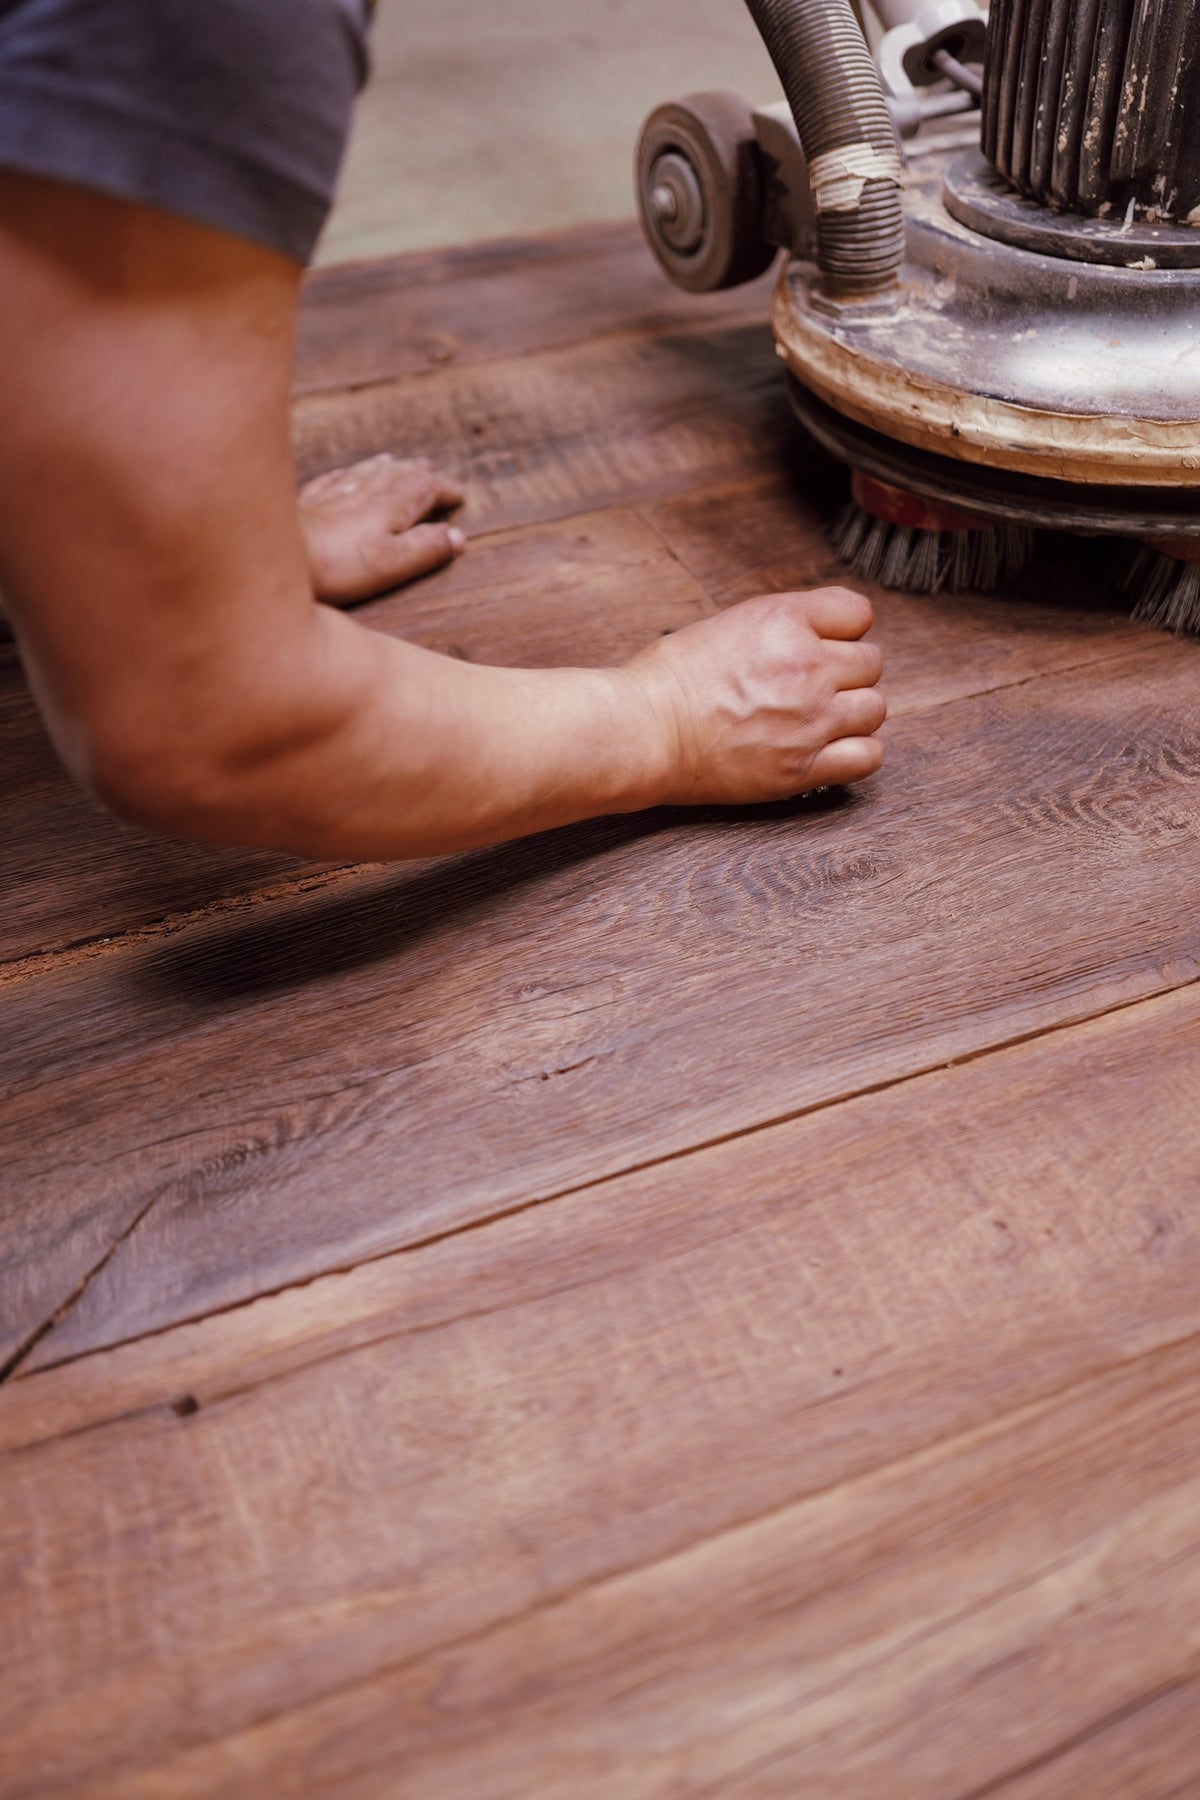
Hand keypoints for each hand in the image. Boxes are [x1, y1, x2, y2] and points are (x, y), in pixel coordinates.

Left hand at [298, 452, 465, 604]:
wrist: (276, 552)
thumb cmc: (338, 564)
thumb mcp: (393, 563)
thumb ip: (426, 548)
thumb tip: (457, 536)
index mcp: (390, 506)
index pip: (425, 489)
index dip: (444, 490)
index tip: (459, 496)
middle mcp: (364, 493)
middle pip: (397, 475)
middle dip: (417, 473)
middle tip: (431, 471)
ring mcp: (334, 496)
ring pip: (366, 473)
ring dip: (386, 467)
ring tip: (395, 462)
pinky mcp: (308, 505)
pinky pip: (333, 481)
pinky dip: (347, 475)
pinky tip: (344, 474)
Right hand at [625, 587, 884, 804]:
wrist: (643, 731)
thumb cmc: (669, 679)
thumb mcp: (729, 624)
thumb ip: (782, 626)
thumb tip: (818, 637)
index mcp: (785, 621)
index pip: (859, 614)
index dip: (842, 631)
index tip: (824, 646)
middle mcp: (806, 666)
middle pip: (871, 663)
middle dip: (847, 673)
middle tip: (814, 688)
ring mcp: (809, 719)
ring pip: (875, 709)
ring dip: (853, 713)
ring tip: (819, 720)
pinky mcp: (801, 767)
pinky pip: (867, 756)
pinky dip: (856, 753)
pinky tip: (830, 750)